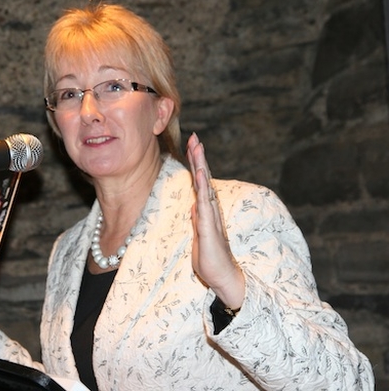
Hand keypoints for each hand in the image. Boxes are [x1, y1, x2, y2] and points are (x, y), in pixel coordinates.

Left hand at [186, 133, 244, 308]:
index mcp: (206, 212)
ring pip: (205, 186)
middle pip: (203, 179)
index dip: (196, 165)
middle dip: (198, 157)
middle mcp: (210, 210)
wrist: (224, 279)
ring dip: (201, 166)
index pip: (199, 183)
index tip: (192, 146)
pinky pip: (205, 203)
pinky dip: (203, 187)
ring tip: (198, 146)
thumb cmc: (210, 260)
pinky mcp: (208, 227)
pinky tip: (201, 174)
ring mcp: (210, 217)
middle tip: (195, 137)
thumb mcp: (199, 236)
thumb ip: (197, 221)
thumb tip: (194, 207)